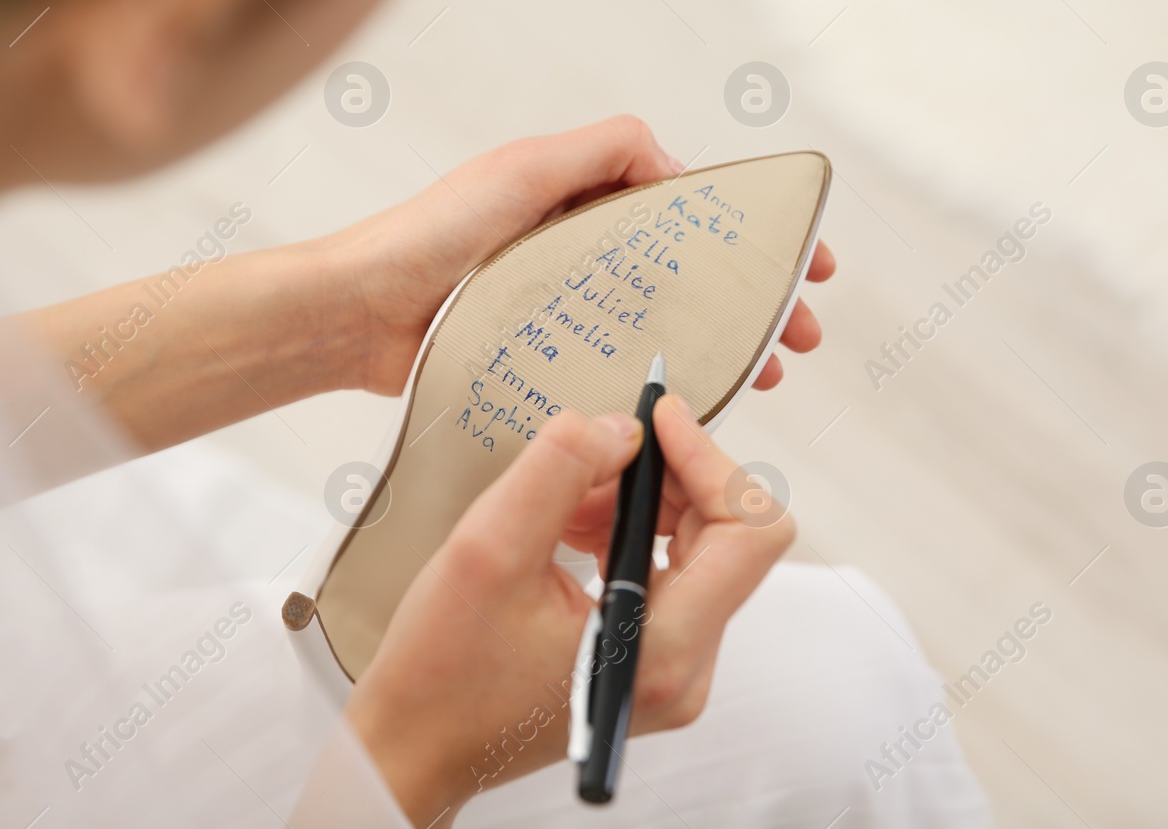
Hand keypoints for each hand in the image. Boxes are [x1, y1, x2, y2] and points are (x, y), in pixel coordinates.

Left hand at [328, 115, 833, 394]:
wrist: (356, 312)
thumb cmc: (430, 234)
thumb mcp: (523, 169)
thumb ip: (603, 151)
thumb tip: (678, 167)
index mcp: (584, 198)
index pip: (691, 212)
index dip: (754, 237)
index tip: (807, 265)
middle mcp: (581, 250)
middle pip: (691, 275)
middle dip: (756, 303)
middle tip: (802, 338)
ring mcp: (565, 306)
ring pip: (665, 323)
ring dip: (724, 345)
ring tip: (766, 376)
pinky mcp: (543, 355)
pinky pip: (619, 362)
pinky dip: (666, 378)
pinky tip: (698, 402)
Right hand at [343, 399, 794, 826]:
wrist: (417, 745)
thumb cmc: (444, 675)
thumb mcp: (488, 549)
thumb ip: (559, 471)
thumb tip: (619, 428)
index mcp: (663, 648)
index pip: (750, 533)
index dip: (710, 460)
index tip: (659, 421)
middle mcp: (684, 666)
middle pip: (726, 534)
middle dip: (663, 480)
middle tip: (595, 458)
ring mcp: (671, 667)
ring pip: (695, 548)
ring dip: (638, 504)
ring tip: (566, 504)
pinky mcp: (650, 659)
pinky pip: (666, 572)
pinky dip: (625, 533)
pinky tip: (567, 530)